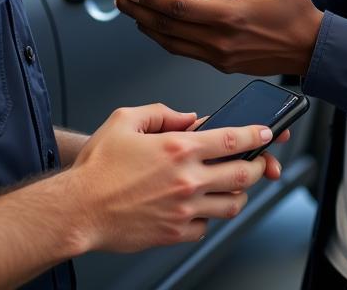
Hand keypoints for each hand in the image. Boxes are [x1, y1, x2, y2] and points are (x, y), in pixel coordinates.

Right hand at [65, 103, 273, 253]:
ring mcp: (184, 209)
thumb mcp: (125, 119)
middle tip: (260, 162)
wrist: (79, 209)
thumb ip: (162, 113)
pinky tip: (201, 207)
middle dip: (259, 166)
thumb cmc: (98, 167)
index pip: (234, 139)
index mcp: (178, 148)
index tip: (268, 133)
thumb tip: (187, 117)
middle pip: (243, 174)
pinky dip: (209, 217)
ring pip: (232, 204)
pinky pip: (206, 227)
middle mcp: (187, 179)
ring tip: (233, 185)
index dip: (257, 135)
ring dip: (239, 193)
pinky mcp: (175, 233)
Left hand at [113, 0, 324, 76]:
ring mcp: (219, 57)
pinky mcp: (221, 64)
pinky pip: (183, 51)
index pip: (179, 7)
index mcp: (231, 18)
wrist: (312, 48)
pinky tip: (153, 24)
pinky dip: (163, 37)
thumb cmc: (295, 10)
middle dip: (138, 9)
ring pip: (171, 42)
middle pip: (167, 27)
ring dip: (145, 25)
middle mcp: (221, 42)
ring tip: (128, 7)